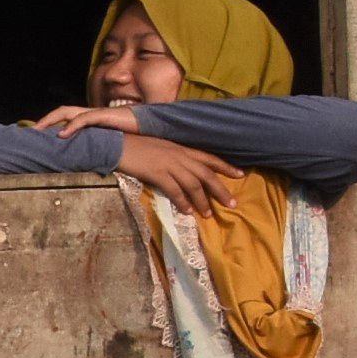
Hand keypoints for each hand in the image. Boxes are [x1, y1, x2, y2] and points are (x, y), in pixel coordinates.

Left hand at [33, 102, 138, 138]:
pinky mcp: (104, 116)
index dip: (51, 124)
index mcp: (89, 119)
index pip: (65, 118)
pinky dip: (71, 126)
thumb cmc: (128, 135)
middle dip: (45, 121)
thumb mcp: (106, 142)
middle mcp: (89, 113)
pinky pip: (84, 118)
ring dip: (51, 121)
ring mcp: (96, 113)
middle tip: (30, 132)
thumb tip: (81, 160)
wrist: (148, 126)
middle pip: (62, 112)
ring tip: (38, 130)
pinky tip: (62, 134)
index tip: (37, 135)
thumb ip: (93, 147)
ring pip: (67, 112)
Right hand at [115, 133, 242, 217]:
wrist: (115, 143)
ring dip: (202, 200)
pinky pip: (175, 190)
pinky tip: (187, 212)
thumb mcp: (158, 147)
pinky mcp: (157, 173)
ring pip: (193, 184)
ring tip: (209, 214)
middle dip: (221, 189)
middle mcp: (179, 155)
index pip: (208, 157)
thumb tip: (180, 170)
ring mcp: (168, 164)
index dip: (226, 166)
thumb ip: (171, 156)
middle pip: (206, 173)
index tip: (241, 174)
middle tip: (232, 204)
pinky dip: (183, 202)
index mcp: (180, 148)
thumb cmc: (134, 145)